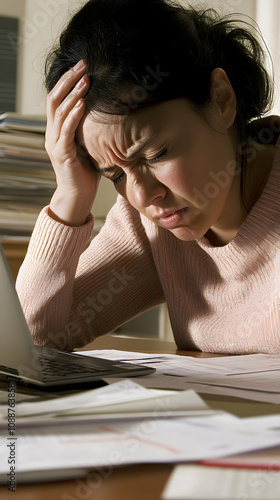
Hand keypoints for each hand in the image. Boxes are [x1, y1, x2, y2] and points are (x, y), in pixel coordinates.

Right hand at [46, 60, 100, 225]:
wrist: (78, 196)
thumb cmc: (86, 172)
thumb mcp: (88, 145)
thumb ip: (89, 129)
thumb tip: (107, 112)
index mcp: (57, 130)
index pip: (58, 99)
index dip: (68, 81)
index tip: (83, 67)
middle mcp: (51, 134)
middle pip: (54, 99)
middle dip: (69, 80)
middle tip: (83, 65)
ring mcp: (54, 143)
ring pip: (59, 112)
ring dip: (73, 94)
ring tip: (86, 81)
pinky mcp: (61, 154)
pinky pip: (65, 131)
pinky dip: (73, 115)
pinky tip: (82, 104)